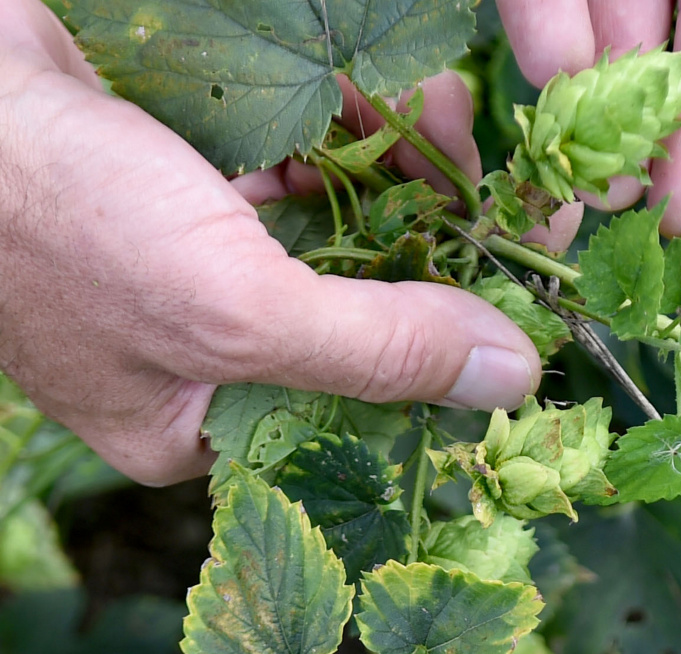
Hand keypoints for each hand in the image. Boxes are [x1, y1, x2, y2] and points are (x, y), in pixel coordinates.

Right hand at [0, 0, 539, 485]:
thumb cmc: (61, 228)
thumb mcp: (233, 313)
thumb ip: (377, 351)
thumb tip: (511, 379)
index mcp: (206, 427)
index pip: (357, 413)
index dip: (445, 368)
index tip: (525, 318)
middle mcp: (210, 354)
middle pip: (357, 319)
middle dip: (437, 260)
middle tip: (518, 214)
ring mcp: (202, 264)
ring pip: (337, 235)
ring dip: (402, 184)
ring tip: (458, 133)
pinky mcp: (197, 186)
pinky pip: (298, 171)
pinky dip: (345, 138)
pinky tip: (390, 105)